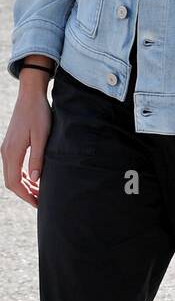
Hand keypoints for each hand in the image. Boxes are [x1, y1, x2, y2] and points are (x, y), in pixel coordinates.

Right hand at [1, 81, 52, 207]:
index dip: (26, 195)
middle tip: (40, 202)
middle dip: (25, 194)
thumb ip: (37, 159)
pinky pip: (13, 166)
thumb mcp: (42, 136)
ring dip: (24, 185)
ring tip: (39, 193)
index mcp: (12, 152)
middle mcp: (6, 152)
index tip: (38, 204)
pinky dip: (22, 176)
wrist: (30, 96)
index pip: (14, 182)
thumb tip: (34, 181)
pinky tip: (34, 178)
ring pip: (12, 174)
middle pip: (11, 181)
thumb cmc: (39, 114)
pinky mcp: (11, 145)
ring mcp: (7, 148)